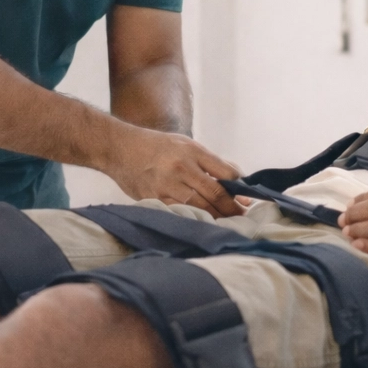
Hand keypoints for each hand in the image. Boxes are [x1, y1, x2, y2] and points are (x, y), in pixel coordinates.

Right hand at [105, 125, 243, 217]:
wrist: (120, 148)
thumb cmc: (157, 146)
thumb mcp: (185, 144)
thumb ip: (209, 161)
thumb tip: (236, 178)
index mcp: (193, 152)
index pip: (225, 172)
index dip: (240, 189)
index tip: (248, 199)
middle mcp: (182, 167)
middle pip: (215, 193)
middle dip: (232, 207)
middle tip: (242, 216)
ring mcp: (167, 184)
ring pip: (200, 206)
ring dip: (216, 217)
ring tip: (227, 223)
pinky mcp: (154, 198)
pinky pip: (179, 213)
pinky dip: (193, 219)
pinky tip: (203, 223)